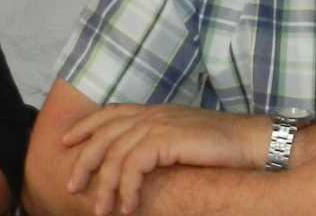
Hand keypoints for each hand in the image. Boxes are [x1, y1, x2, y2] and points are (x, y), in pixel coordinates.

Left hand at [62, 103, 264, 214]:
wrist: (249, 141)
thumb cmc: (222, 145)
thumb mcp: (183, 138)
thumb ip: (160, 141)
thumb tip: (139, 161)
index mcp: (156, 110)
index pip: (112, 113)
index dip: (86, 126)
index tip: (66, 142)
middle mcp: (154, 113)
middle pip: (105, 134)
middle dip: (84, 161)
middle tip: (73, 188)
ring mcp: (160, 124)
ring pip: (115, 155)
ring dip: (105, 186)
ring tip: (102, 211)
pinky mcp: (167, 139)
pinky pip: (133, 167)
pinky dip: (126, 189)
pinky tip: (128, 207)